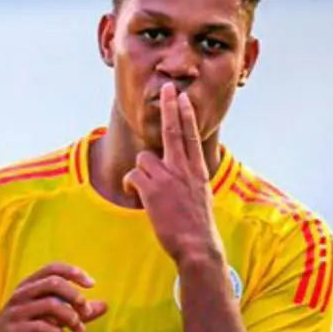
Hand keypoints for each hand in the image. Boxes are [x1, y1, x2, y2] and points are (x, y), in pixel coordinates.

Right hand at [0, 263, 106, 331]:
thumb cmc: (24, 330)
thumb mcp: (51, 319)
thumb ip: (75, 312)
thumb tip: (104, 305)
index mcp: (29, 286)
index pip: (52, 269)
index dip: (73, 272)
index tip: (92, 284)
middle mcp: (21, 294)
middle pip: (53, 283)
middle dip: (74, 295)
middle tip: (86, 311)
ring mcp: (16, 312)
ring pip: (49, 304)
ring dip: (70, 317)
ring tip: (78, 329)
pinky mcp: (14, 331)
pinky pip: (40, 327)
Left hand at [123, 82, 223, 267]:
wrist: (196, 245)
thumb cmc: (197, 225)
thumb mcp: (201, 194)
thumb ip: (191, 178)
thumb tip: (185, 170)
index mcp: (197, 170)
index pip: (191, 135)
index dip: (186, 114)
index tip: (182, 97)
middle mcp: (183, 169)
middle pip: (173, 131)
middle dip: (169, 107)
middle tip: (167, 87)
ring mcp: (168, 178)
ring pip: (143, 158)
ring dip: (139, 172)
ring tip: (145, 190)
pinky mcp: (152, 190)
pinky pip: (132, 177)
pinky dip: (131, 186)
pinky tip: (136, 197)